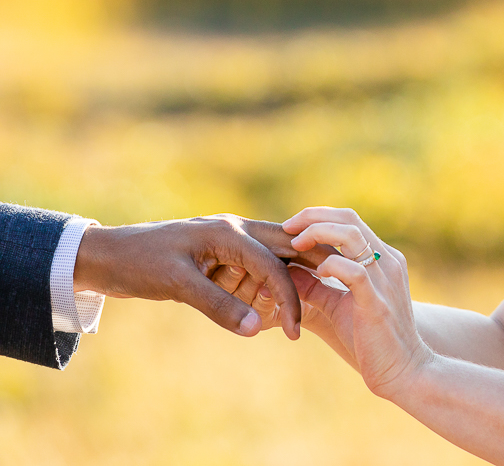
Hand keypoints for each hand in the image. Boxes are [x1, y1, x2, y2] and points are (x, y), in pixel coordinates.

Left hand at [73, 215, 322, 338]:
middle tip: (341, 291)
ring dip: (290, 277)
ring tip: (308, 302)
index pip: (274, 265)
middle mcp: (236, 228)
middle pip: (288, 248)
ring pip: (275, 255)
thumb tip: (257, 327)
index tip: (295, 331)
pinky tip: (272, 301)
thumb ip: (219, 306)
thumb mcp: (178, 286)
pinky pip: (255, 264)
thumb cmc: (138, 264)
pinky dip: (268, 282)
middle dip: (314, 269)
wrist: (104, 253)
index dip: (289, 299)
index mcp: (230, 232)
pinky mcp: (220, 251)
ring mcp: (229, 238)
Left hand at [281, 207, 433, 399]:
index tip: (290, 228)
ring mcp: (385, 278)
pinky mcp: (377, 301)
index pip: (349, 220)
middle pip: (349, 218)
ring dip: (318, 233)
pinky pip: (354, 271)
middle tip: (286, 228)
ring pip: (352, 235)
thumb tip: (288, 271)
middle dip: (313, 217)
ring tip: (296, 244)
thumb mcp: (338, 307)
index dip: (318, 217)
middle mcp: (388, 260)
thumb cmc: (371, 340)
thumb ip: (316, 287)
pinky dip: (331, 265)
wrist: (403, 370)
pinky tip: (317, 272)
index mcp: (382, 258)